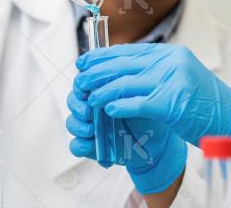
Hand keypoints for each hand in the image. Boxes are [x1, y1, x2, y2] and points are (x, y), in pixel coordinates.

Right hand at [66, 88, 186, 193]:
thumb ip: (124, 88)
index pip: (83, 83)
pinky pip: (76, 146)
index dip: (81, 84)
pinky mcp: (93, 146)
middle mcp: (95, 108)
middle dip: (77, 105)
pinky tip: (95, 145)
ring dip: (78, 125)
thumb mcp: (140, 97)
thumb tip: (109, 84)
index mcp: (103, 91)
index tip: (85, 87)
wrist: (158, 142)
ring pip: (71, 123)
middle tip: (88, 111)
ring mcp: (92, 127)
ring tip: (92, 129)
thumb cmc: (149, 116)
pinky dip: (82, 146)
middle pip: (73, 101)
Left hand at [75, 43, 230, 149]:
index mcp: (172, 54)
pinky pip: (136, 103)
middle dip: (97, 72)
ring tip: (89, 98)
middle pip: (123, 63)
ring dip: (102, 92)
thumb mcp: (181, 80)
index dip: (103, 57)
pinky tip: (108, 110)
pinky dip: (119, 106)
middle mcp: (172, 62)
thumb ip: (156, 73)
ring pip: (125, 83)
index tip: (85, 63)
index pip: (130, 51)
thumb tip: (122, 73)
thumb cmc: (206, 107)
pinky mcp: (172, 102)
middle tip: (80, 80)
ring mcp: (173, 80)